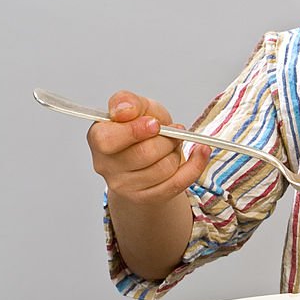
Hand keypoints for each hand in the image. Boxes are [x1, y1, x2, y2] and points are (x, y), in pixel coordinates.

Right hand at [87, 90, 210, 204]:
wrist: (151, 155)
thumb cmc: (143, 128)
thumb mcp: (139, 107)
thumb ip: (128, 101)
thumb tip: (125, 110)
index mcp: (98, 138)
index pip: (108, 140)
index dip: (135, 131)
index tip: (154, 124)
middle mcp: (105, 166)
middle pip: (144, 153)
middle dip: (167, 138)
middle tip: (172, 131)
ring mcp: (124, 186)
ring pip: (163, 168)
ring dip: (176, 151)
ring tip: (173, 145)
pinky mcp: (146, 197)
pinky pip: (177, 183)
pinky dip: (195, 165)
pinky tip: (201, 152)